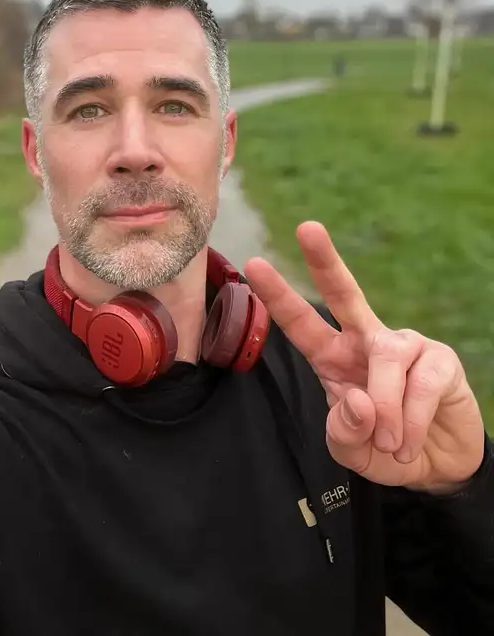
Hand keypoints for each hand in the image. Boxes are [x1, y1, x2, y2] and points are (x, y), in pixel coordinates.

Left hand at [244, 221, 484, 492]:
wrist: (437, 466)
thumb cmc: (384, 450)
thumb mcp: (352, 453)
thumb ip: (344, 433)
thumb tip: (359, 400)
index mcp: (332, 357)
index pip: (301, 323)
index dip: (278, 296)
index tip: (253, 265)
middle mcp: (366, 341)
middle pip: (344, 293)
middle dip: (325, 261)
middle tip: (307, 228)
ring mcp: (405, 346)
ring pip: (387, 358)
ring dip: (386, 408)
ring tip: (391, 443)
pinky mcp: (440, 360)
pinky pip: (422, 383)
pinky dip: (413, 419)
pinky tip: (411, 439)